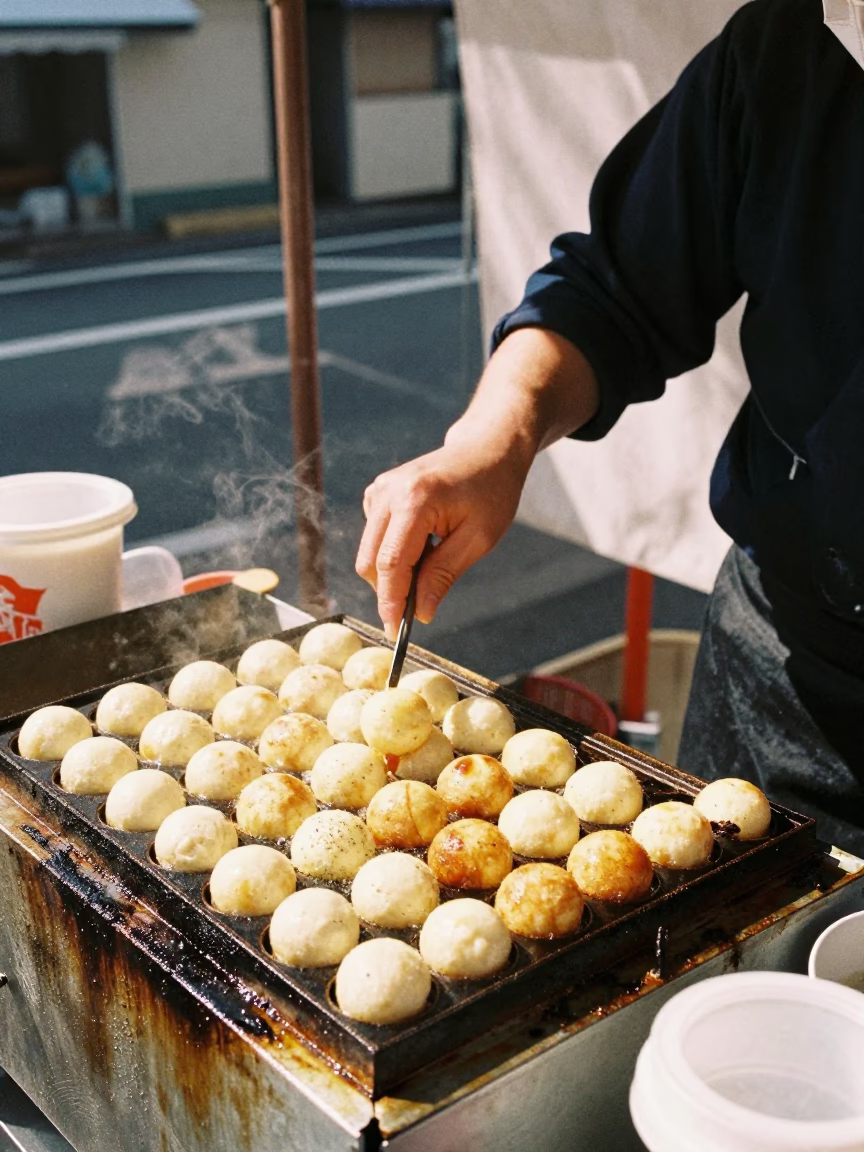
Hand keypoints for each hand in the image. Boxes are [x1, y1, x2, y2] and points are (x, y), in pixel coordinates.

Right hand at [356, 438, 527, 637]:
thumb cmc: (491, 490)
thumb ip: (443, 576)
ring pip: (369, 553)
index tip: (395, 632)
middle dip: (389, 592)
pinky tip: (424, 543)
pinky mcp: (377, 493)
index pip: (391, 564)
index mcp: (415, 501)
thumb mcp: (478, 539)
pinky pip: (374, 538)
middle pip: (370, 562)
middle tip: (420, 607)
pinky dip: (393, 553)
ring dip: (394, 572)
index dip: (390, 602)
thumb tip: (420, 613)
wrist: (487, 449)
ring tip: (434, 559)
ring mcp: (378, 490)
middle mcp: (388, 492)